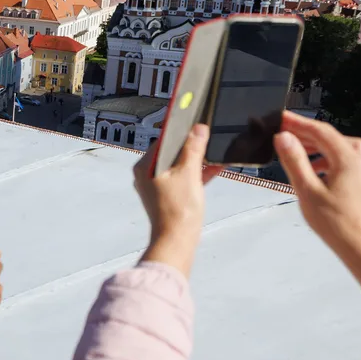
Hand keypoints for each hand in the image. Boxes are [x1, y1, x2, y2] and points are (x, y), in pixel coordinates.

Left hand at [133, 125, 223, 276]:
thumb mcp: (189, 173)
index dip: (180, 130)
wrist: (177, 240)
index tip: (194, 119)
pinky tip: (215, 167)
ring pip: (179, 165)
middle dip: (191, 144)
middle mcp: (147, 174)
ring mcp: (157, 186)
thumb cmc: (179, 210)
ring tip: (214, 149)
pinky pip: (183, 177)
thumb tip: (198, 129)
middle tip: (207, 133)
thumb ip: (194, 149)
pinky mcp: (168, 196)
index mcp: (145, 166)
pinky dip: (197, 172)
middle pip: (171, 151)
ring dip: (196, 158)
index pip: (163, 139)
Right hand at [273, 112, 360, 255]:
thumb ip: (294, 160)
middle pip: (332, 138)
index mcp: (347, 160)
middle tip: (285, 131)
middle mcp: (360, 162)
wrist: (360, 246)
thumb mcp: (306, 190)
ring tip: (299, 151)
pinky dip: (329, 159)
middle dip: (307, 133)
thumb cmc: (335, 223)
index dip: (298, 122)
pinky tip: (316, 171)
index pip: (320, 131)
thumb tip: (284, 138)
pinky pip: (347, 161)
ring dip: (319, 146)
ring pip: (341, 148)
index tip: (281, 118)